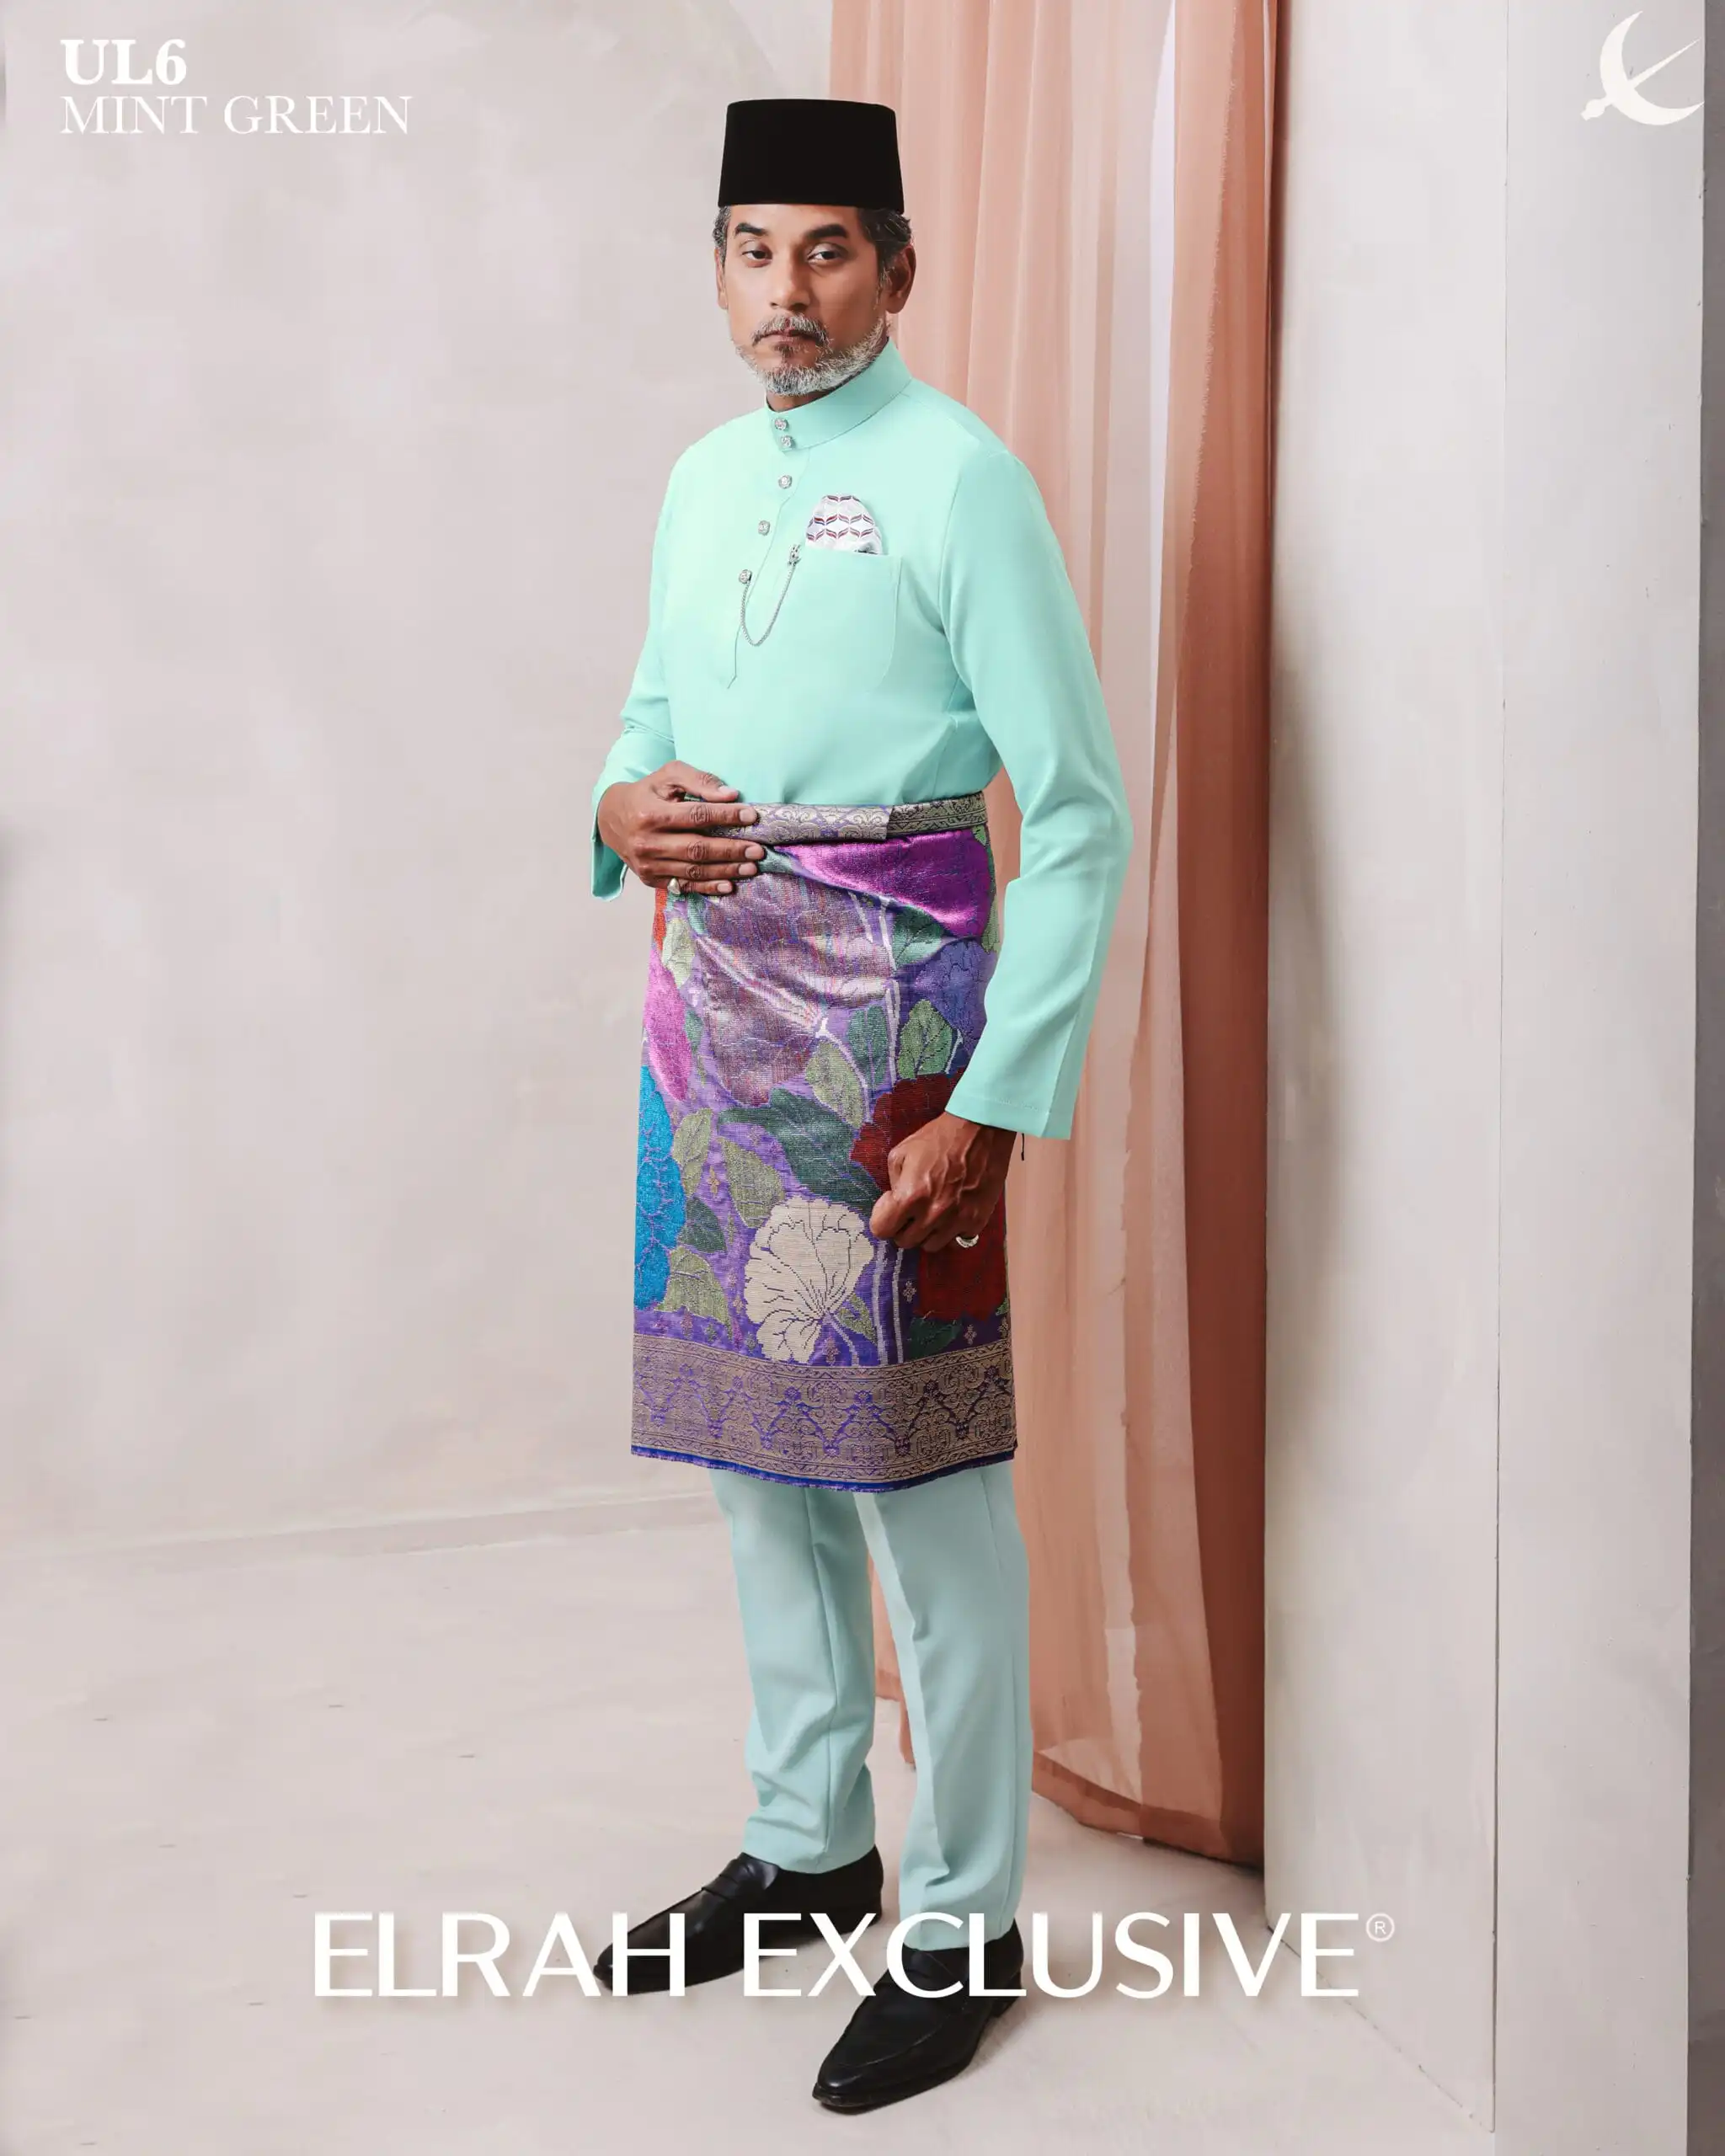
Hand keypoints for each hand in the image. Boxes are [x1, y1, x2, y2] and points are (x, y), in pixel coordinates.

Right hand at [598, 761, 764, 893]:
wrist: (611, 818)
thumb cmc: (646, 793)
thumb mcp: (667, 776)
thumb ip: (698, 781)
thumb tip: (730, 795)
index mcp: (651, 814)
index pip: (696, 816)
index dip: (726, 816)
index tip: (751, 816)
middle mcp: (647, 842)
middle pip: (697, 848)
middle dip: (731, 850)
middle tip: (758, 850)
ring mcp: (648, 864)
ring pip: (693, 870)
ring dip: (726, 870)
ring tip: (751, 867)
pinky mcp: (650, 879)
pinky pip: (684, 885)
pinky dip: (708, 887)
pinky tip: (729, 885)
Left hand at [869, 1112, 1015, 1250]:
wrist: (981, 1131)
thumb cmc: (939, 1138)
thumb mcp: (902, 1152)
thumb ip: (893, 1182)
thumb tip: (894, 1202)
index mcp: (910, 1196)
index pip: (881, 1230)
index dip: (883, 1218)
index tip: (890, 1206)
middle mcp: (933, 1214)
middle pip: (905, 1242)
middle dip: (903, 1227)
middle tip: (910, 1210)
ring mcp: (957, 1220)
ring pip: (931, 1246)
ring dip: (927, 1232)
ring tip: (932, 1212)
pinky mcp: (977, 1221)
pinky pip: (957, 1239)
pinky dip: (952, 1230)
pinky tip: (952, 1212)